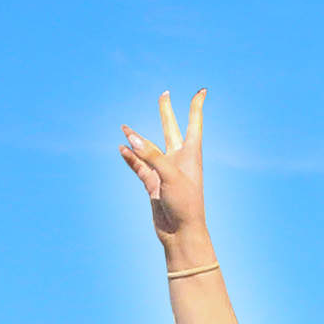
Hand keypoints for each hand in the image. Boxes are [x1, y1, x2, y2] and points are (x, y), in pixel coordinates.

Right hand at [118, 89, 207, 240]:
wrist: (181, 232)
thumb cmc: (185, 203)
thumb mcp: (170, 176)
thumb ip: (151, 156)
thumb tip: (131, 139)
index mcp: (191, 154)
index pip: (194, 123)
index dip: (196, 106)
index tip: (202, 91)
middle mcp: (178, 159)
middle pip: (171, 129)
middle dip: (166, 112)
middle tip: (164, 94)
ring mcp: (164, 171)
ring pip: (149, 148)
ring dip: (138, 138)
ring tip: (125, 127)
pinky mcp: (152, 184)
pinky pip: (139, 167)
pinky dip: (130, 158)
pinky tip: (121, 149)